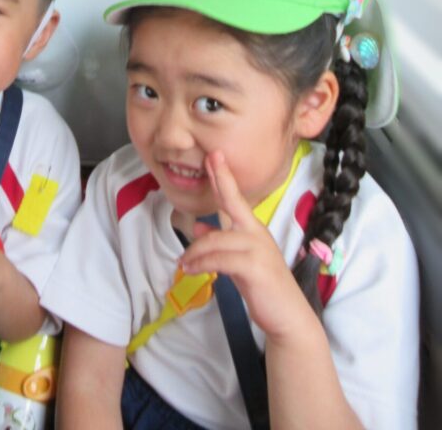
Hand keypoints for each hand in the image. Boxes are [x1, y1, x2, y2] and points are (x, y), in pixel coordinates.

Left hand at [178, 151, 310, 342]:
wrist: (288, 316)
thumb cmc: (263, 287)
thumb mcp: (238, 261)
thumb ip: (222, 242)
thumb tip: (200, 226)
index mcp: (253, 229)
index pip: (235, 199)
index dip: (224, 177)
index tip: (215, 156)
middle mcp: (256, 233)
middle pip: (233, 203)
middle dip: (221, 180)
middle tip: (209, 160)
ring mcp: (257, 249)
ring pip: (216, 240)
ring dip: (195, 252)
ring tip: (183, 263)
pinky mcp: (254, 267)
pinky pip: (219, 260)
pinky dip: (201, 264)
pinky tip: (190, 270)